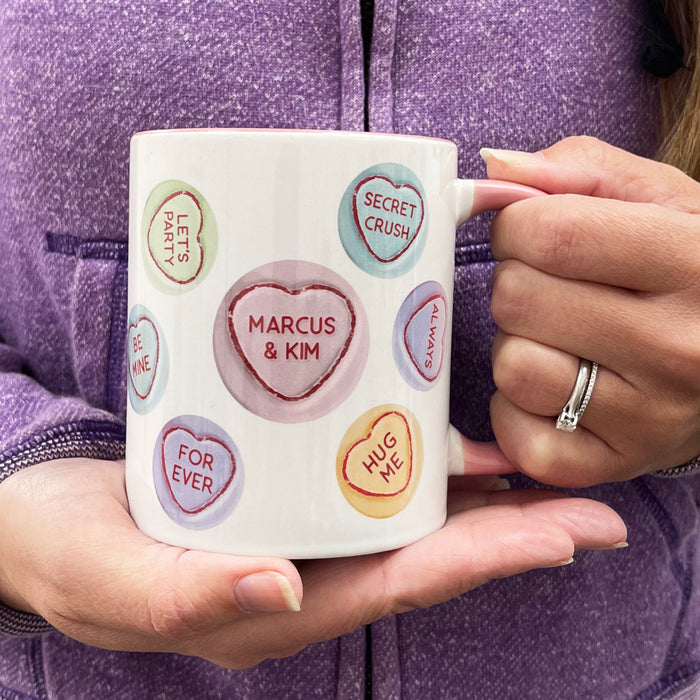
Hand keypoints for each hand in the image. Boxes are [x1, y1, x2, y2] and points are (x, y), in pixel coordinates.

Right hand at [0, 449, 624, 667]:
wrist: (38, 517)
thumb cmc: (68, 551)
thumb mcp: (111, 578)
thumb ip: (186, 596)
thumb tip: (279, 593)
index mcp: (275, 605)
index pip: (401, 583)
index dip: (486, 561)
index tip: (562, 535)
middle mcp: (302, 570)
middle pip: (424, 550)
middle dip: (510, 529)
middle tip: (587, 501)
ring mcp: (296, 527)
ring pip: (403, 514)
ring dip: (474, 494)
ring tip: (538, 462)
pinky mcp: (282, 488)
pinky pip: (364, 479)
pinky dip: (413, 460)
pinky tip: (447, 434)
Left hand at [484, 136, 699, 486]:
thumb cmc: (687, 272)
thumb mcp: (661, 200)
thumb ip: (580, 171)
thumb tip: (496, 171)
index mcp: (691, 263)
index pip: (548, 234)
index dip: (515, 227)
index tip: (528, 234)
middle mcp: (678, 348)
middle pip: (518, 299)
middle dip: (516, 283)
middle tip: (548, 288)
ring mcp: (647, 417)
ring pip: (512, 367)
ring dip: (516, 344)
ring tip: (555, 338)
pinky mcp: (612, 465)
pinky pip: (517, 434)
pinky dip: (516, 408)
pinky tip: (553, 387)